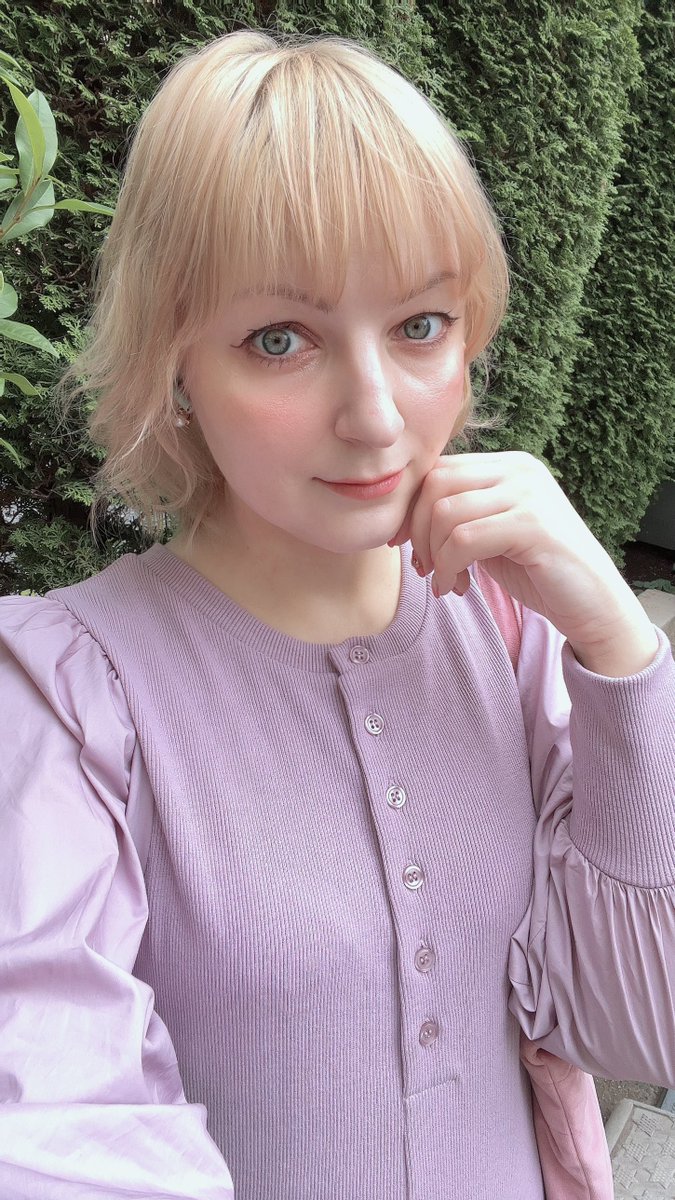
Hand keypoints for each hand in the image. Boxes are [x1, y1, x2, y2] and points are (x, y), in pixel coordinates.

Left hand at [390, 451, 659, 674]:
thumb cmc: (538, 571)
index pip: (438, 470)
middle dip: (416, 530)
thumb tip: (403, 517)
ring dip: (434, 555)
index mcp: (508, 466)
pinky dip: (448, 568)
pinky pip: (464, 539)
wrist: (593, 605)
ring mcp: (528, 493)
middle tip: (423, 567)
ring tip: (445, 581)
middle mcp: (519, 470)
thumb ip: (459, 515)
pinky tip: (456, 588)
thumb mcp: (491, 533)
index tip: (405, 545)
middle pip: (435, 484)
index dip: (411, 509)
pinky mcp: (532, 524)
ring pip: (445, 513)